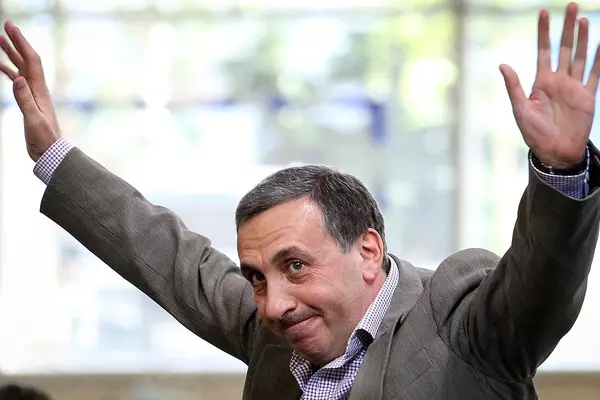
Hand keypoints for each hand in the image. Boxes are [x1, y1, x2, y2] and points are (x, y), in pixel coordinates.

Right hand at [0, 20, 60, 161]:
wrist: (50, 152)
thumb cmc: (44, 139)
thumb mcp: (33, 119)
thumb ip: (25, 100)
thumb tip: (17, 79)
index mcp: (39, 91)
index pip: (31, 61)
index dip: (22, 43)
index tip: (11, 28)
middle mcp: (38, 89)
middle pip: (26, 60)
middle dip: (16, 42)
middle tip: (6, 26)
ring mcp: (34, 95)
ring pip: (21, 68)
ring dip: (12, 54)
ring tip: (0, 40)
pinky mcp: (29, 102)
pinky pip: (18, 81)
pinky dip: (9, 70)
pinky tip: (1, 66)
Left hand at [501, 2, 599, 167]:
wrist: (554, 151)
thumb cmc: (534, 133)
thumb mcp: (520, 109)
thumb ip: (514, 86)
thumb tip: (502, 64)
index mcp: (541, 82)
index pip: (543, 51)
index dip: (544, 32)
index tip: (543, 13)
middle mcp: (558, 80)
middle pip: (564, 48)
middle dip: (567, 28)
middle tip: (572, 5)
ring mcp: (574, 87)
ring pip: (579, 56)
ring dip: (583, 38)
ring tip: (584, 19)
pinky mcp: (587, 96)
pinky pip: (595, 74)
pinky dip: (599, 60)